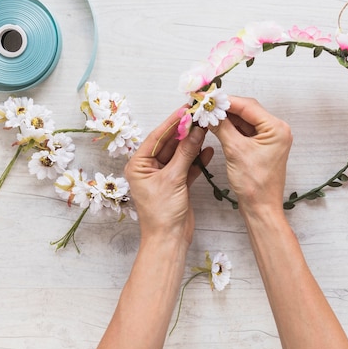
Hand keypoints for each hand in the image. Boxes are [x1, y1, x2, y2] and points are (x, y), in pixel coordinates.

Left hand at [124, 107, 212, 243]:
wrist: (169, 240)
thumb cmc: (162, 213)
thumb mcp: (173, 179)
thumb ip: (185, 153)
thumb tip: (196, 130)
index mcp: (139, 164)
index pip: (157, 137)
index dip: (172, 122)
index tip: (186, 109)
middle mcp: (149, 168)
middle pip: (169, 143)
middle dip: (185, 131)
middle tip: (199, 116)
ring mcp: (164, 175)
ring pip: (180, 153)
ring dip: (193, 144)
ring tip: (206, 129)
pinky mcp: (177, 183)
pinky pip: (187, 166)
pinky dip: (197, 159)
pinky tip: (208, 150)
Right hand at [210, 96, 291, 211]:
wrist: (260, 208)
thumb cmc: (254, 185)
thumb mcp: (235, 151)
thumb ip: (222, 127)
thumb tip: (210, 112)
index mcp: (276, 129)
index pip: (248, 106)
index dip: (226, 101)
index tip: (208, 98)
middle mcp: (276, 130)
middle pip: (247, 111)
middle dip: (225, 109)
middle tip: (205, 105)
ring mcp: (269, 139)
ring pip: (244, 120)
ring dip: (226, 118)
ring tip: (207, 114)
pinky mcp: (261, 147)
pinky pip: (244, 131)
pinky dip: (230, 128)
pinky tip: (216, 126)